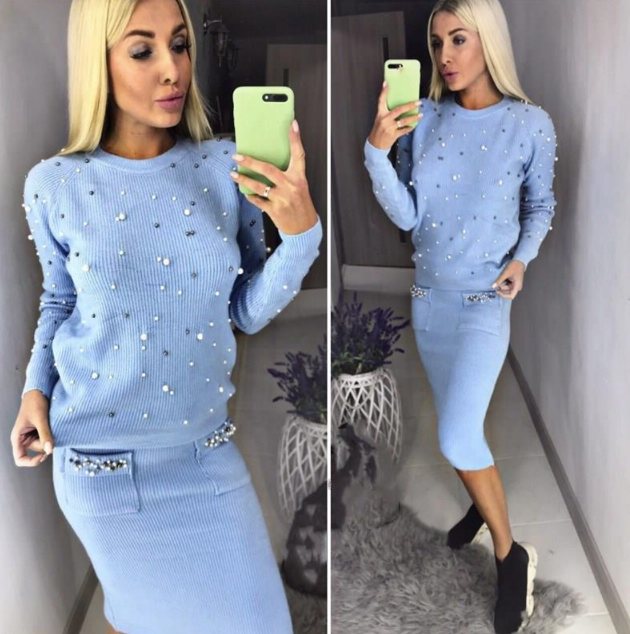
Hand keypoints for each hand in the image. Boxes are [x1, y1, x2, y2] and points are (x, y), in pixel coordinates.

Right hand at [11, 389, 54, 466]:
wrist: (39, 391)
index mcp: (17, 438)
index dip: (32, 461)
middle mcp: (24, 438)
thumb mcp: (40, 419)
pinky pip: (48, 438)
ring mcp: (32, 435)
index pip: (20, 459)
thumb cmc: (34, 402)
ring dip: (51, 438)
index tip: (45, 455)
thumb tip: (50, 450)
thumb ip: (45, 434)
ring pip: (44, 445)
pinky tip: (54, 426)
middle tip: (53, 431)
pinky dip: (52, 435)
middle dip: (46, 443)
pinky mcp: (40, 431)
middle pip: (37, 450)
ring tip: (52, 425)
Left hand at [230, 119, 318, 235]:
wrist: (305, 229)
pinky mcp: (274, 210)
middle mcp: (290, 186)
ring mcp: (282, 199)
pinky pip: (258, 201)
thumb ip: (288, 175)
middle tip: (238, 157)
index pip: (298, 154)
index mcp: (299, 178)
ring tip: (234, 174)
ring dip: (244, 180)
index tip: (292, 125)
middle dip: (250, 162)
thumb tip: (269, 165)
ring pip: (258, 186)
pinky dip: (251, 196)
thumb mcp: (300, 187)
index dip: (295, 139)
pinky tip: (246, 193)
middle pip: (268, 169)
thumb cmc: (301, 206)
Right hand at [367, 80, 422, 150]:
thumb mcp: (380, 120)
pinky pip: (404, 130)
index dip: (383, 92)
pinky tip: (413, 125)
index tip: (386, 83)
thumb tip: (400, 107)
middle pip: (399, 110)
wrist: (375, 146)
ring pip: (404, 121)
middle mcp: (385, 120)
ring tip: (420, 115)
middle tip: (418, 102)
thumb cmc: (378, 131)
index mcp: (380, 114)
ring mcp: (389, 128)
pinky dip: (409, 128)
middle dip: (410, 105)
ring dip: (413, 117)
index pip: (381, 101)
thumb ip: (387, 113)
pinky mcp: (393, 135)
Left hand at [492, 259, 525, 298]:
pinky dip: (502, 283)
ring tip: (498, 280)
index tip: (497, 291)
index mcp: (517, 286)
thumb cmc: (514, 267)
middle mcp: (516, 287)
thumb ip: (499, 280)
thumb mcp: (505, 273)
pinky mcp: (512, 282)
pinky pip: (506, 285)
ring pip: (506, 289)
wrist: (519, 261)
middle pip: (507, 292)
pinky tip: (501, 279)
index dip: (503, 295)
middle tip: (495, 285)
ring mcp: (514, 285)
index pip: (511, 296)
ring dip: (501, 286)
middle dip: (501, 290)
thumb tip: (493, 286)